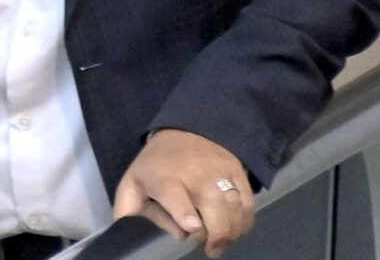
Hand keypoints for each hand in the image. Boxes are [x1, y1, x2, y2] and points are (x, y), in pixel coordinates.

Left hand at [113, 129, 254, 258]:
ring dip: (231, 232)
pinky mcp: (237, 171)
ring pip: (234, 207)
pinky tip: (235, 230)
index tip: (193, 228)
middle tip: (209, 250)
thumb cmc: (155, 165)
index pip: (174, 194)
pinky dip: (245, 221)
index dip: (184, 212)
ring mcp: (219, 171)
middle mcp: (194, 173)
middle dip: (216, 234)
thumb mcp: (132, 184)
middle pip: (213, 206)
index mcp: (163, 177)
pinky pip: (248, 203)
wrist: (183, 131)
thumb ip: (131, 212)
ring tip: (221, 243)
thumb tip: (157, 235)